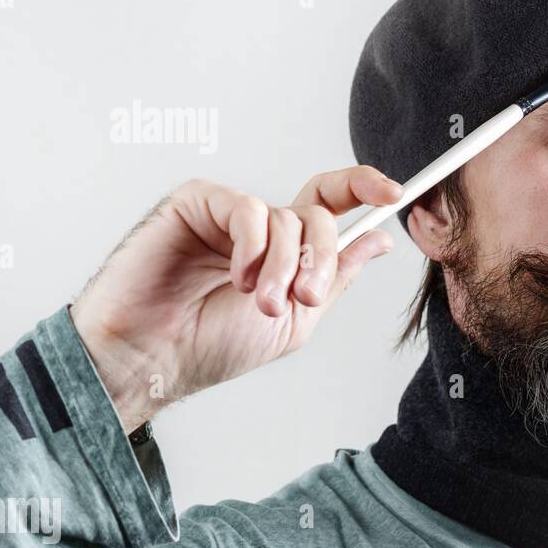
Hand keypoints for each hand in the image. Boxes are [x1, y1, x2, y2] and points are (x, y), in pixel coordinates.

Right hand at [70, 166, 400, 431]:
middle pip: (318, 215)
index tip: (395, 193)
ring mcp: (228, 212)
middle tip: (307, 297)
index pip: (332, 205)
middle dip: (323, 258)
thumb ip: (336, 277)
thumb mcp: (295, 319)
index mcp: (285, 251)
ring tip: (260, 302)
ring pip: (286, 217)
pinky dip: (253, 246)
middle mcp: (260, 227)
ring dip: (283, 266)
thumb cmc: (210, 346)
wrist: (152, 360)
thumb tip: (380, 238)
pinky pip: (247, 208)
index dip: (364, 187)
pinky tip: (237, 276)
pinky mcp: (196, 202)